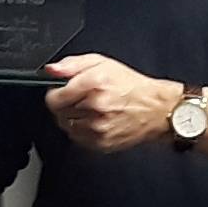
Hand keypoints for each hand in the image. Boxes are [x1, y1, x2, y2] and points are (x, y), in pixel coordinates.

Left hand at [43, 54, 185, 153]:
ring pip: (67, 126)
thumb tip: (51, 70)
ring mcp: (99, 127)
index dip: (55, 93)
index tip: (60, 92)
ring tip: (90, 110)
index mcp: (94, 84)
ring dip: (73, 118)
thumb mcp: (102, 63)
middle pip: (59, 112)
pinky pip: (78, 138)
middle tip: (81, 99)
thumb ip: (72, 65)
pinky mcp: (102, 143)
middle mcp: (96, 106)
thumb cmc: (131, 86)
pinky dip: (82, 131)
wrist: (155, 109)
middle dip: (66, 104)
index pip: (54, 97)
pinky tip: (95, 121)